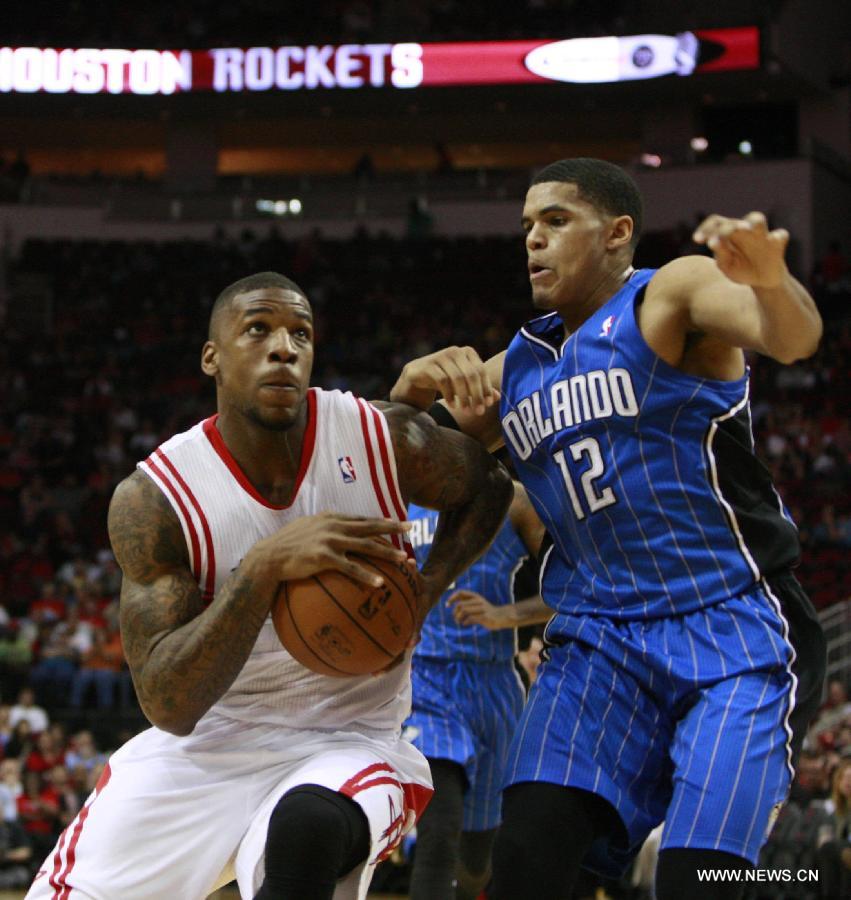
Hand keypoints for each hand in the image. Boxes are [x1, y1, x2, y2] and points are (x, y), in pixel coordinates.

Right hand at [252, 513, 411, 587]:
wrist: (269, 557)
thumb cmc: (286, 545)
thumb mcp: (306, 528)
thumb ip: (323, 525)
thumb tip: (333, 525)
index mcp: (331, 518)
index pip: (362, 518)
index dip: (381, 521)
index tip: (398, 523)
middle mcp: (334, 526)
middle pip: (370, 527)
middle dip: (394, 528)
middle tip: (412, 529)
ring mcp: (330, 541)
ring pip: (366, 546)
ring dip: (388, 553)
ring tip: (404, 560)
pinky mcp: (324, 558)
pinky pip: (351, 568)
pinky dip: (367, 575)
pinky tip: (380, 583)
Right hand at [390, 346, 498, 414]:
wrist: (416, 378)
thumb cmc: (444, 381)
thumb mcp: (463, 385)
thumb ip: (480, 389)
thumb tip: (498, 397)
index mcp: (467, 352)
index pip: (481, 370)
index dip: (486, 388)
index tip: (488, 405)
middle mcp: (455, 351)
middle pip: (471, 374)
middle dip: (476, 395)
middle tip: (478, 412)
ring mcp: (440, 356)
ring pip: (458, 378)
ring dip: (463, 397)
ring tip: (465, 410)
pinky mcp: (427, 365)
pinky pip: (442, 381)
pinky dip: (449, 395)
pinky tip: (452, 405)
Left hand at [447, 589, 509, 629]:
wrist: (501, 616)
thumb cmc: (486, 611)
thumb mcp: (477, 603)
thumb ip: (467, 601)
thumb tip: (451, 603)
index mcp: (476, 596)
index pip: (461, 592)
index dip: (452, 598)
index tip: (447, 605)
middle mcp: (478, 601)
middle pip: (460, 605)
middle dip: (454, 613)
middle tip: (455, 619)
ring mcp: (482, 609)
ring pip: (464, 611)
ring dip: (458, 618)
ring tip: (459, 622)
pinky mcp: (485, 617)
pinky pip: (471, 619)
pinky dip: (465, 622)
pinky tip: (465, 624)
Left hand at [693, 212, 789, 288]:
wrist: (762, 281)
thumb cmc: (740, 269)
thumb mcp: (727, 266)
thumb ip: (721, 254)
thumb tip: (713, 243)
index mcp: (729, 234)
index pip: (716, 223)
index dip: (706, 228)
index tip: (697, 240)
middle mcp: (745, 230)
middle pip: (735, 221)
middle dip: (726, 229)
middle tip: (720, 238)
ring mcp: (761, 235)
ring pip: (757, 219)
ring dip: (751, 222)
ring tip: (745, 229)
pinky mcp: (777, 243)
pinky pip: (780, 235)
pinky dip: (777, 236)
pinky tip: (774, 239)